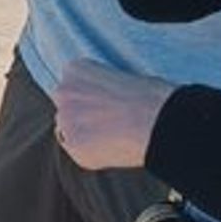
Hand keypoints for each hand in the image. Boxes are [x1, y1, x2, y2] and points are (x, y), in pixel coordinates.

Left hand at [51, 59, 178, 170]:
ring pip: (69, 130)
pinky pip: (79, 151)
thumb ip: (101, 86)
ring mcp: (65, 120)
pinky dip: (92, 153)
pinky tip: (113, 148)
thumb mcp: (121, 76)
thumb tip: (103, 100)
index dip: (91, 96)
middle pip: (67, 106)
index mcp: (74, 69)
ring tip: (115, 136)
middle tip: (110, 122)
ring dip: (85, 133)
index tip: (106, 104)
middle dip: (83, 114)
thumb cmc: (151, 96)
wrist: (157, 121)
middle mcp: (63, 92)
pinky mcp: (73, 146)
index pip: (72, 84)